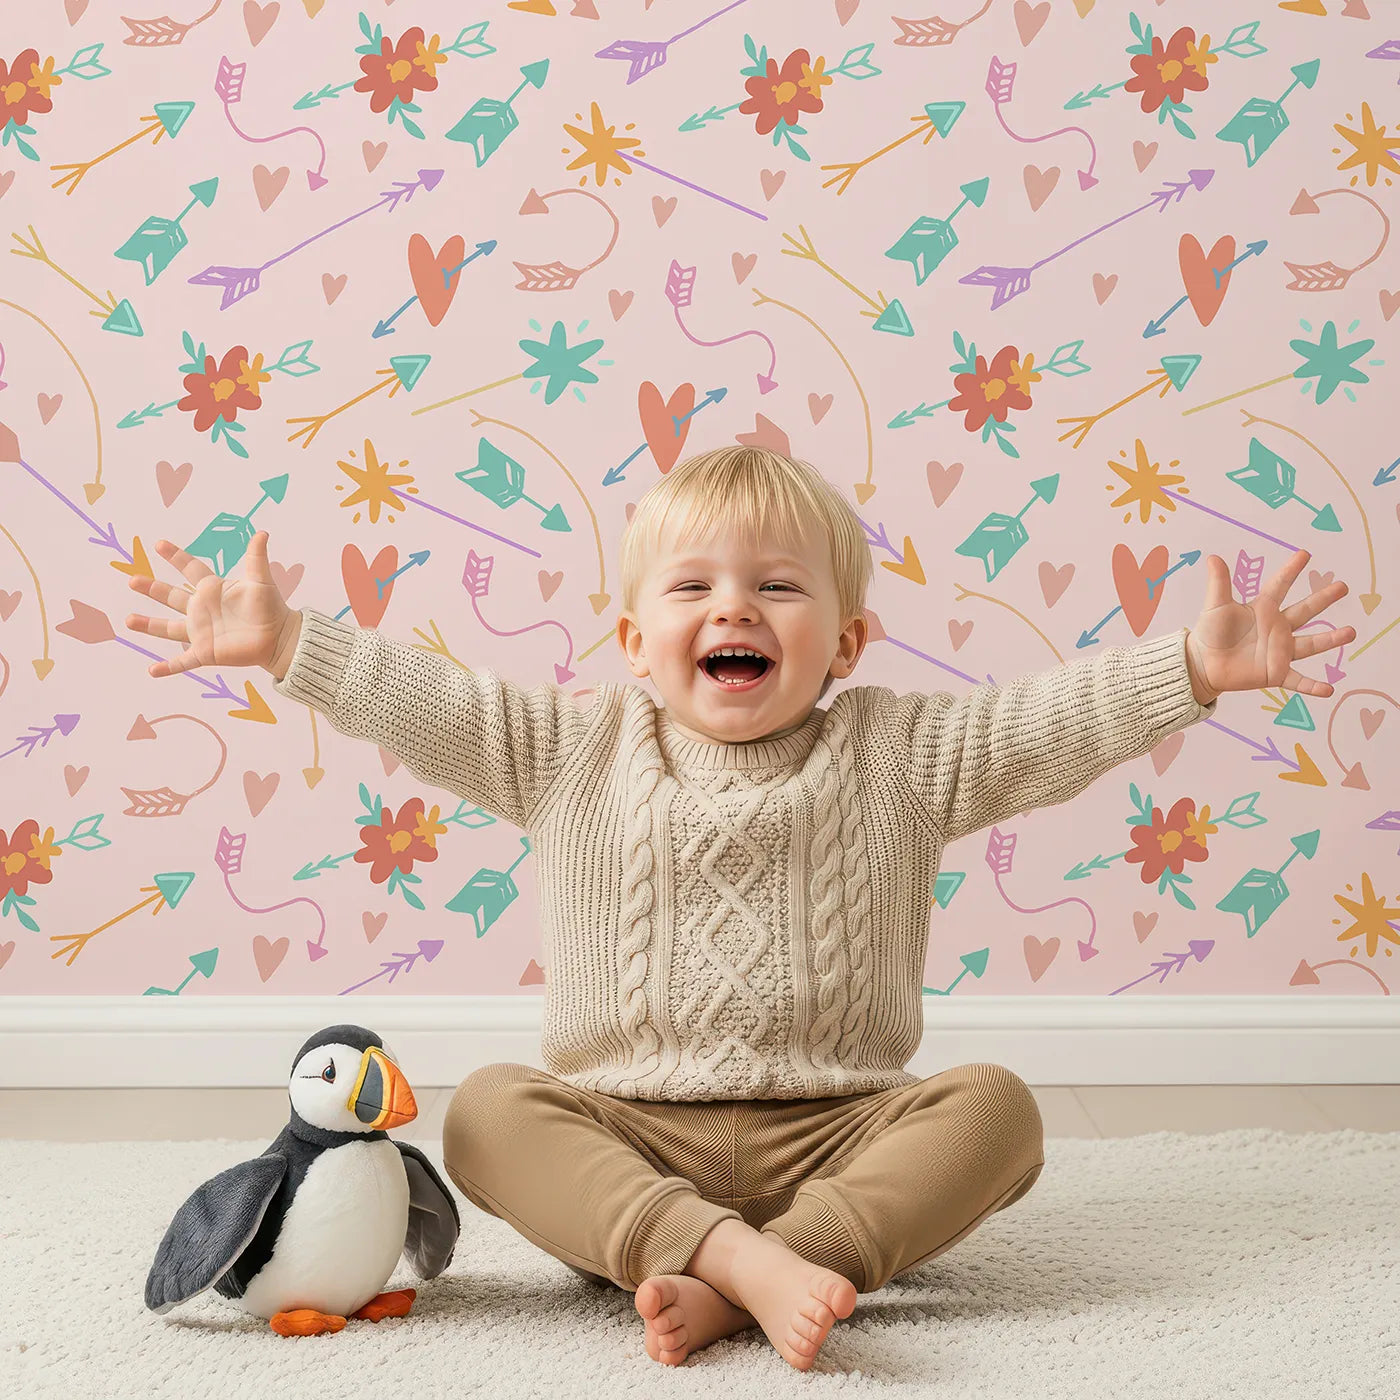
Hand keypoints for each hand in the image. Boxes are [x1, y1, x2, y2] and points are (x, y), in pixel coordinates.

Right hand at [124, 531, 297, 676]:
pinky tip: (152, 671)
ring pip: (168, 628)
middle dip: (152, 589)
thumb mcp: (261, 580)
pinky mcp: (205, 652)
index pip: (190, 568)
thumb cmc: (271, 607)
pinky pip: (183, 661)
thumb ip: (256, 557)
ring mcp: (201, 631)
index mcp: (212, 589)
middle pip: (171, 596)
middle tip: (132, 580)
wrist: (279, 637)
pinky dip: (168, 667)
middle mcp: (201, 609)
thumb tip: (262, 532)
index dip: (176, 556)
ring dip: (149, 625)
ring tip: (128, 620)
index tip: (159, 544)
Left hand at [1186, 549, 1355, 700]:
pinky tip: (1329, 690)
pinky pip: (1298, 681)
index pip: (1280, 585)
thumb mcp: (1215, 606)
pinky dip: (1312, 686)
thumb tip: (1213, 557)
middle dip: (1323, 599)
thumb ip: (1219, 583)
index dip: (1291, 570)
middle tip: (1342, 586)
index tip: (1305, 554)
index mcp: (1263, 609)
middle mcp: (1277, 628)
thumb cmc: (1210, 633)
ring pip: (1310, 644)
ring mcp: (1279, 651)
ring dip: (1330, 639)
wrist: (1203, 664)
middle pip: (1305, 611)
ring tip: (1351, 632)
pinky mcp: (1275, 673)